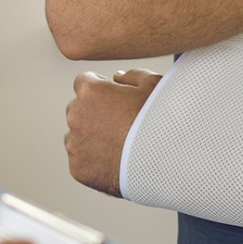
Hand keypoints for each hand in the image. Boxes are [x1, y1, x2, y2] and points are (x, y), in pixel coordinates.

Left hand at [65, 68, 161, 195]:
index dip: (101, 89)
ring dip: (91, 137)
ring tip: (119, 145)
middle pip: (78, 109)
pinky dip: (93, 161)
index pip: (83, 82)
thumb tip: (118, 77)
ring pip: (77, 135)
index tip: (113, 99)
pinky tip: (114, 161)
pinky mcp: (77, 168)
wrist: (167, 164)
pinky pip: (80, 160)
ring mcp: (74, 144)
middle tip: (119, 124)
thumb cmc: (163, 123)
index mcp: (90, 91)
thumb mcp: (154, 85)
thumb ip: (131, 75)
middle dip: (94, 113)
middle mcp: (75, 115)